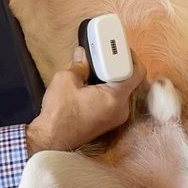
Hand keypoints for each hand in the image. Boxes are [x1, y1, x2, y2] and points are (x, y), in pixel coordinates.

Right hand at [25, 47, 144, 154]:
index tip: (118, 47)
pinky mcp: (107, 121)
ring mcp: (115, 117)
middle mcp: (121, 109)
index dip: (129, 56)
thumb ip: (79, 65)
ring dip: (110, 76)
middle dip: (117, 65)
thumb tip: (83, 55)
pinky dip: (107, 88)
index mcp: (115, 98)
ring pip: (121, 90)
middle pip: (129, 80)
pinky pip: (114, 99)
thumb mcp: (66, 80)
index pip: (136, 72)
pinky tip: (91, 81)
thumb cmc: (59, 113)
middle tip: (104, 54)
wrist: (51, 139)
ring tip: (95, 66)